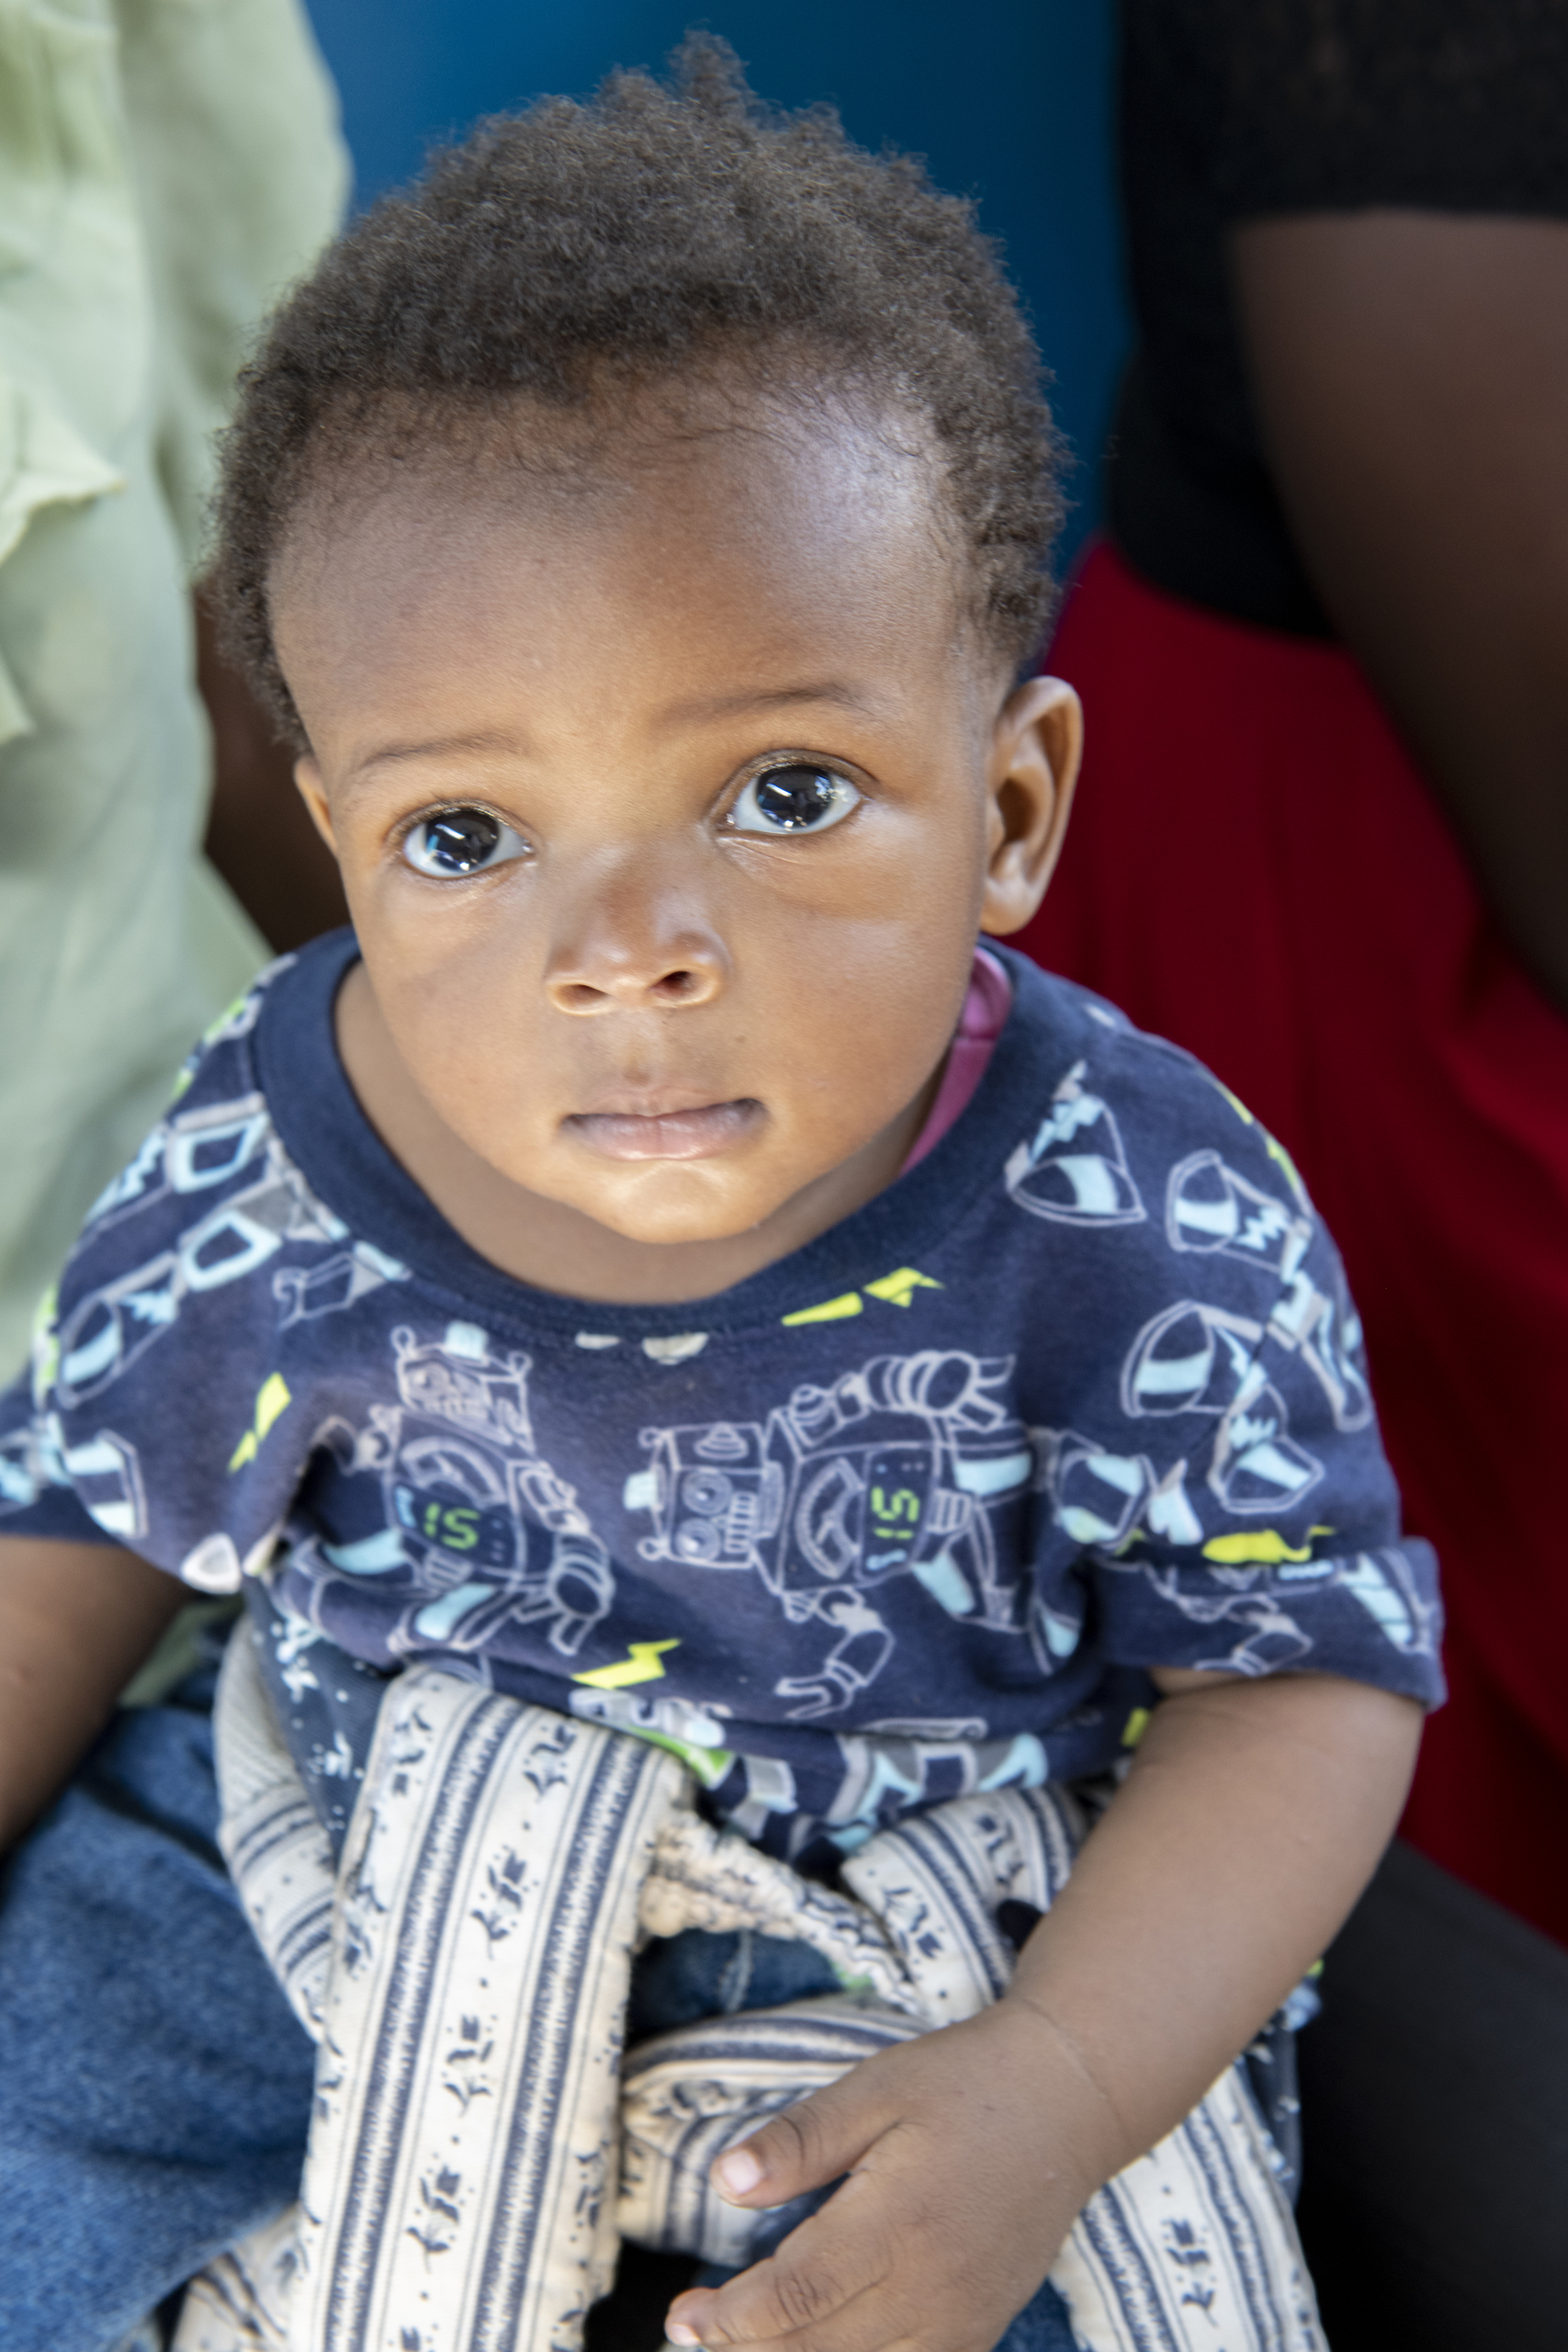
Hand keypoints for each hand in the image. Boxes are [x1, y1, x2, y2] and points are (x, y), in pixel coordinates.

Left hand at [664, 1993, 1106, 2351]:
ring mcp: (963, 2319)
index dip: (732, 2319)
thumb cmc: (964, 2083)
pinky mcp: (980, 2328)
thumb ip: (801, 2140)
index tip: (682, 2315)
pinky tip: (814, 2342)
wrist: (1068, 2101)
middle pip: (821, 2350)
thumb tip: (725, 2182)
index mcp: (900, 2223)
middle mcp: (934, 2289)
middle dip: (747, 2349)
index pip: (797, 2298)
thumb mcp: (876, 2087)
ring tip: (741, 2340)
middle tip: (690, 2329)